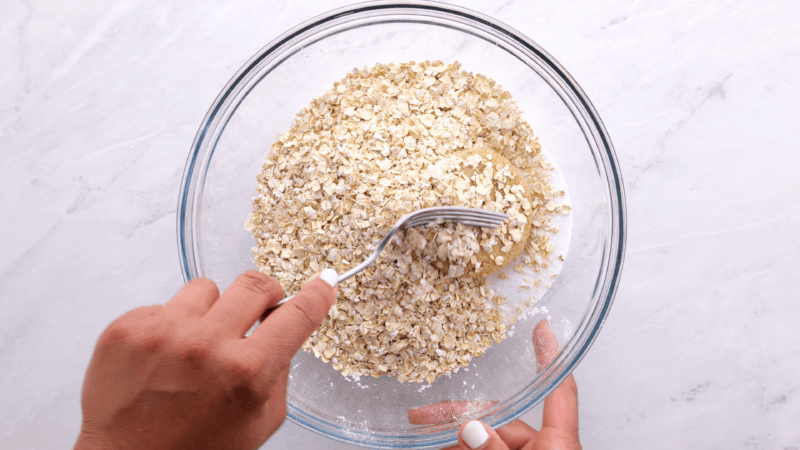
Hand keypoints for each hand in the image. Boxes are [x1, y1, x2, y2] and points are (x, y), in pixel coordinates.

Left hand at [74, 269, 337, 449]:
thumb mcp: (259, 422)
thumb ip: (277, 373)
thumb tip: (283, 330)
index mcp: (246, 372)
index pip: (296, 315)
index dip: (316, 295)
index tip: (322, 284)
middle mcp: (205, 345)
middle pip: (254, 285)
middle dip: (265, 295)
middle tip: (259, 311)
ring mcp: (162, 333)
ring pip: (205, 288)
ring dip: (211, 311)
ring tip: (198, 344)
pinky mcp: (126, 329)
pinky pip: (162, 305)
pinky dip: (170, 325)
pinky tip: (164, 357)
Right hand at [409, 319, 580, 449]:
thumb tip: (471, 428)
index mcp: (558, 442)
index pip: (559, 389)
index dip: (550, 356)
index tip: (542, 328)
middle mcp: (545, 447)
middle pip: (504, 416)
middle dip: (462, 414)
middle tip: (424, 414)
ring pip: (489, 437)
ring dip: (456, 434)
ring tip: (424, 429)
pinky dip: (460, 448)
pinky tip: (436, 443)